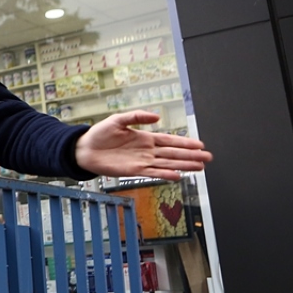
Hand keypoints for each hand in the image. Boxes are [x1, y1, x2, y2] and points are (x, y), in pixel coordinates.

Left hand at [75, 111, 211, 180]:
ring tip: (200, 167)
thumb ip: (137, 117)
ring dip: (183, 165)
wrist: (84, 149)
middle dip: (191, 155)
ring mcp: (141, 161)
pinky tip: (178, 176)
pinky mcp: (133, 171)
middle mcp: (146, 151)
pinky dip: (165, 174)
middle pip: (173, 153)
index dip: (185, 143)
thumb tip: (157, 116)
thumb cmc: (99, 134)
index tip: (200, 145)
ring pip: (167, 164)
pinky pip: (152, 173)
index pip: (170, 140)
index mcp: (145, 138)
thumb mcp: (118, 120)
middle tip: (208, 158)